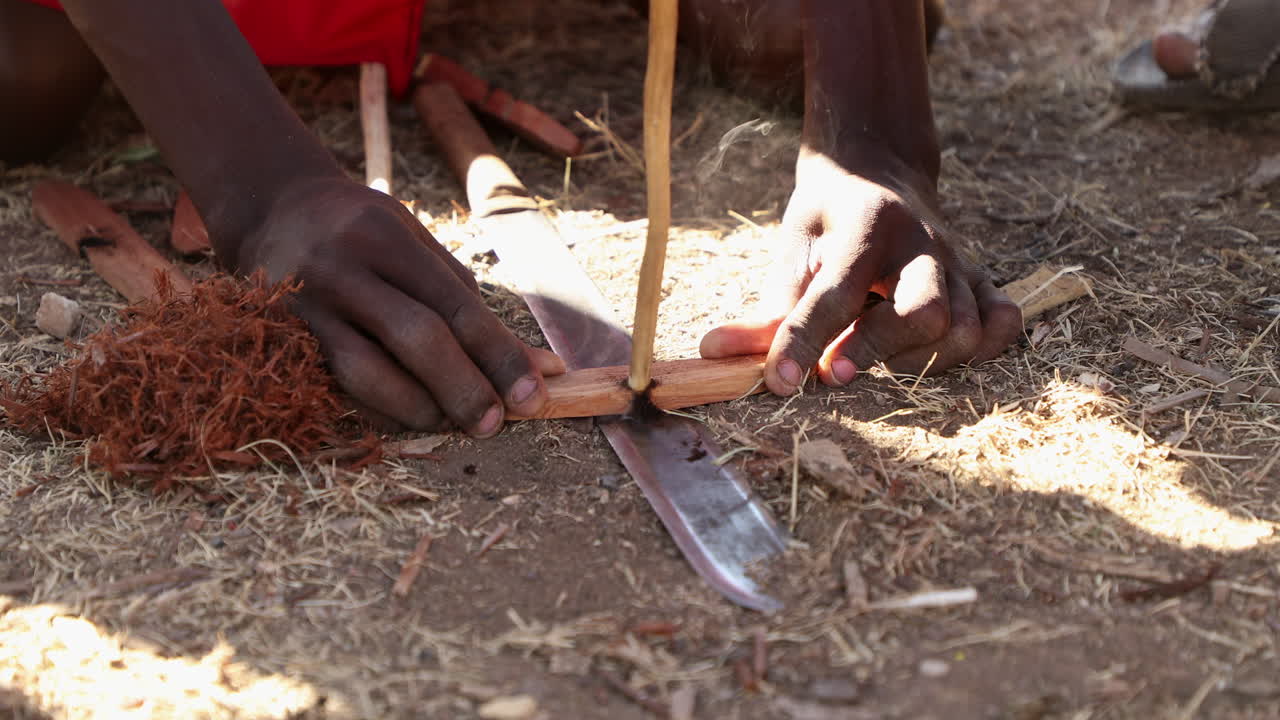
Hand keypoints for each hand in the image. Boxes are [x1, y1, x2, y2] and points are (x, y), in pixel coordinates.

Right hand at [236, 177, 563, 433]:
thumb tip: (539, 366)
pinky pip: (337, 387)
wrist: (269, 212)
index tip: (532, 394)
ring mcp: (303, 304)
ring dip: (420, 408)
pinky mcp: (281, 337)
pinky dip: (381, 409)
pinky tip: (411, 417)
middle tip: (495, 423)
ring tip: (455, 422)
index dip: (498, 354)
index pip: (454, 303)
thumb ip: (469, 302)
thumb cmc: (363, 232)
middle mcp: (340, 266)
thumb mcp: (416, 244)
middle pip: (414, 338)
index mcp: (385, 234)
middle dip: (464, 388)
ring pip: (367, 372)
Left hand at [700, 152, 1020, 393]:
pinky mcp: (981, 279)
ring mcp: (959, 262)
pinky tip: (934, 356)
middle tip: (834, 372)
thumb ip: (764, 308)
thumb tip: (713, 355)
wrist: (880, 168)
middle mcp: (923, 242)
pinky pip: (1004, 323)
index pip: (837, 291)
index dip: (805, 340)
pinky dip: (981, 350)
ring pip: (965, 329)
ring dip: (919, 362)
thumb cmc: (827, 216)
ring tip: (878, 364)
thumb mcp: (791, 246)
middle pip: (925, 311)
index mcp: (868, 225)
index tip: (779, 383)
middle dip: (877, 351)